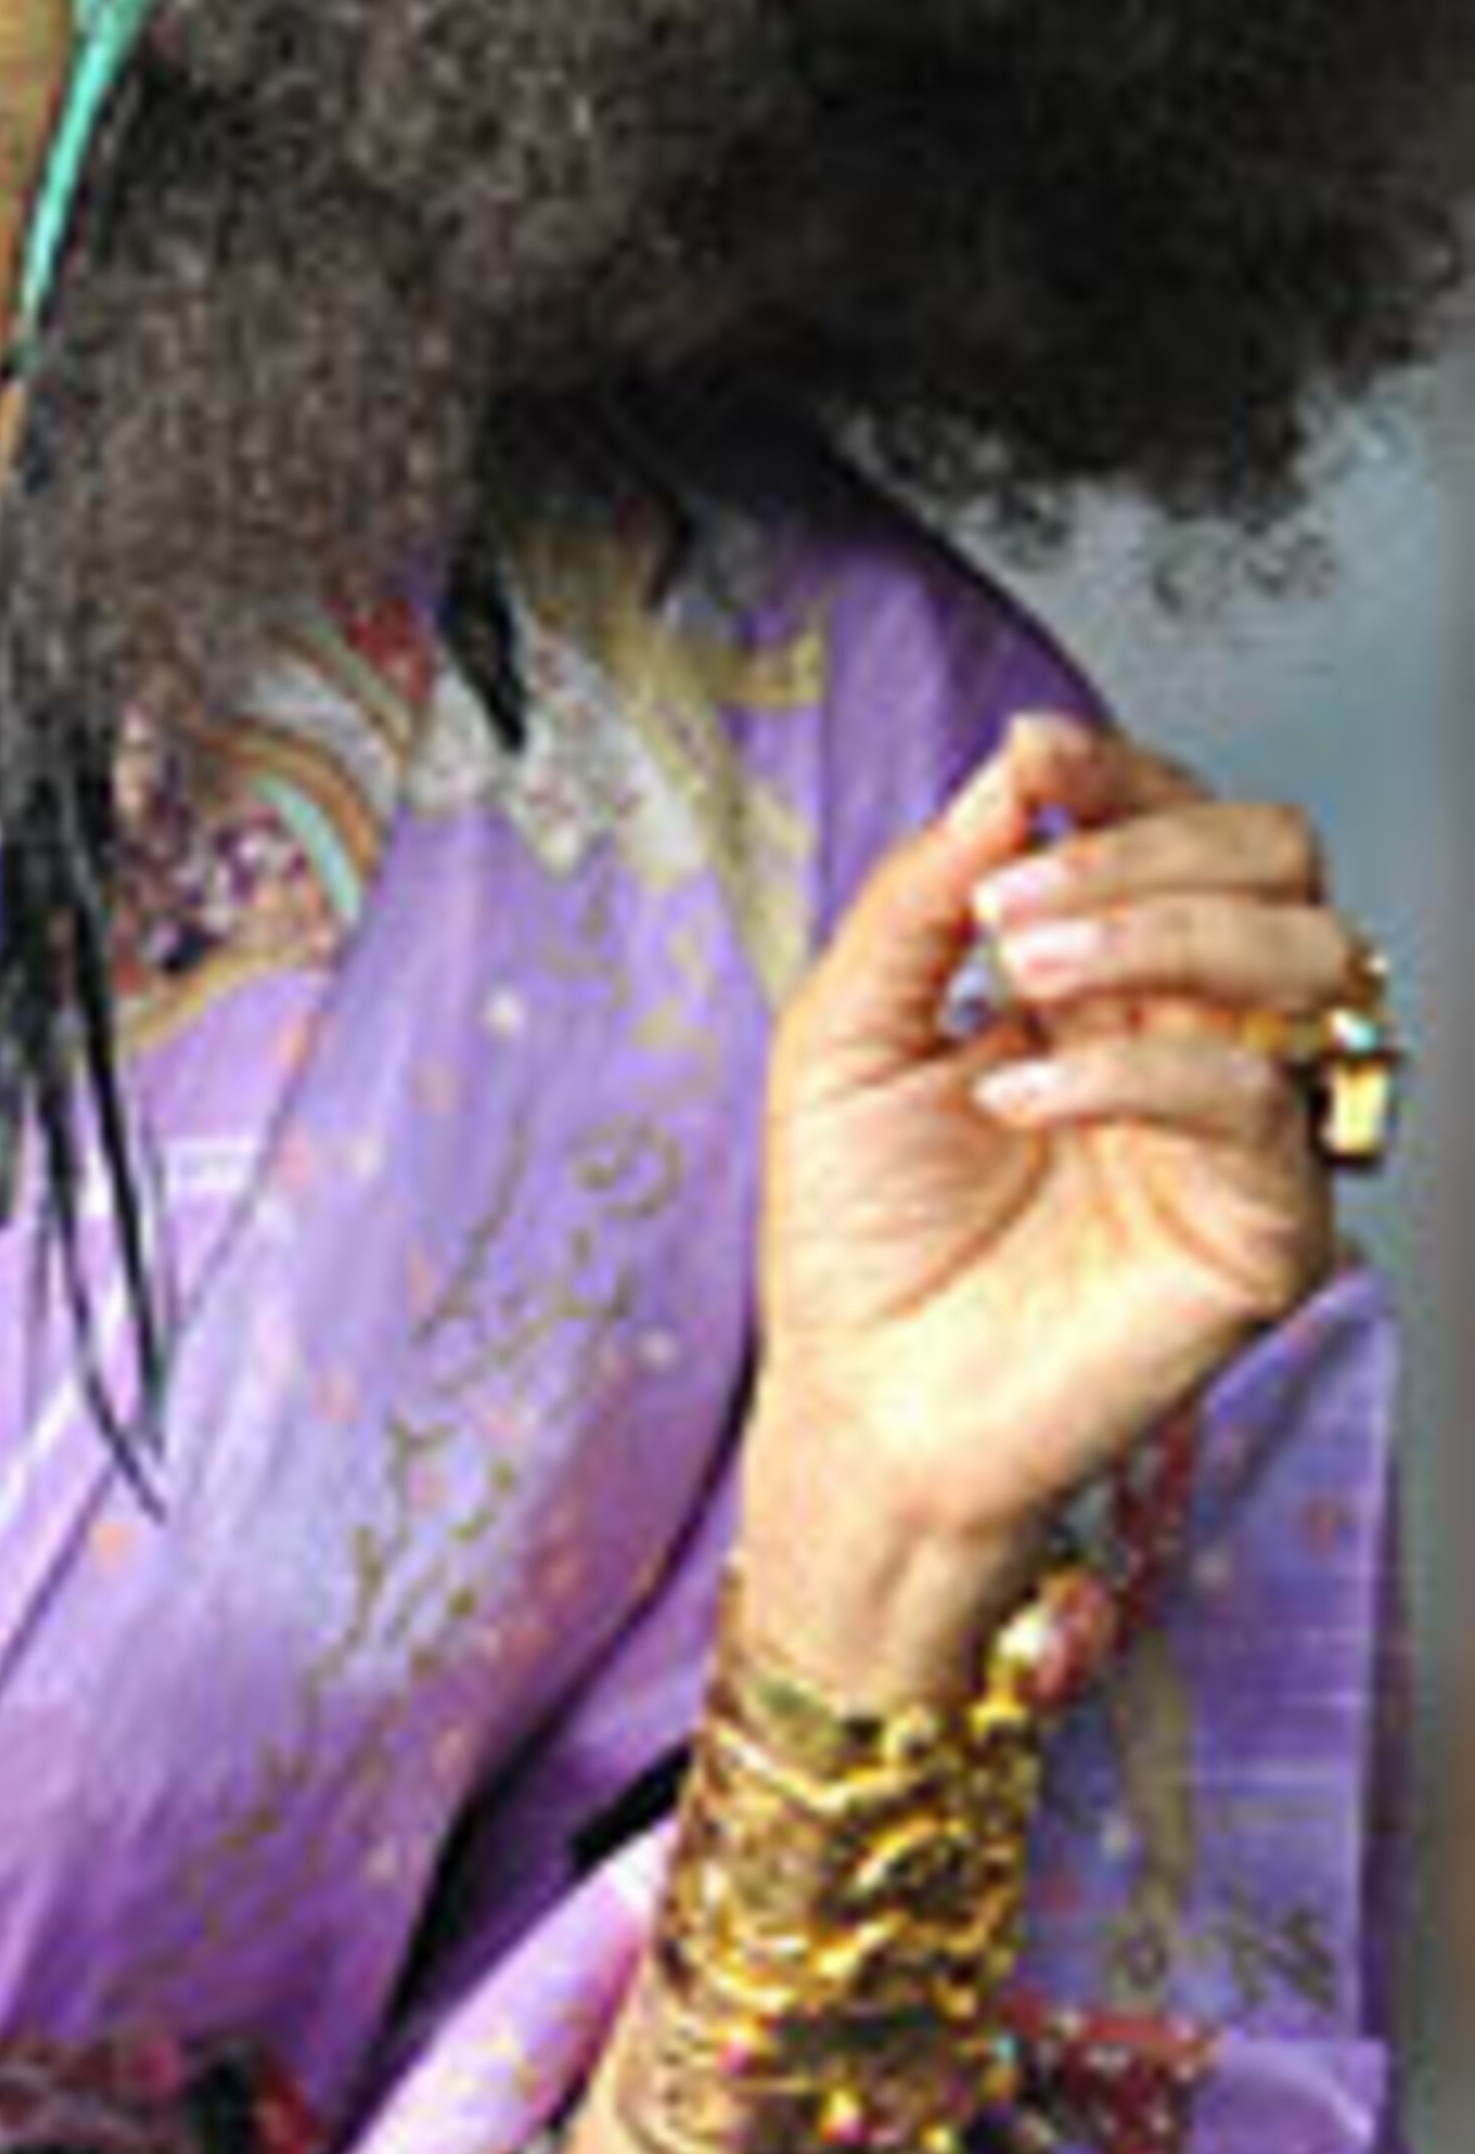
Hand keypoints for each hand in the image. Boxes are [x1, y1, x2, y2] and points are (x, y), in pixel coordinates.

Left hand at [736, 707, 1352, 1697]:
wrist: (861, 1400)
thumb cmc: (855, 1228)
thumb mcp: (846, 1025)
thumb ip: (927, 892)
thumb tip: (1011, 769)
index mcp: (1114, 971)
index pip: (1182, 823)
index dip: (1124, 768)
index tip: (1034, 752)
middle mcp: (1199, 1029)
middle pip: (1278, 860)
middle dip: (1148, 844)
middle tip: (1010, 909)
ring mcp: (1245, 1127)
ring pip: (1306, 955)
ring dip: (1156, 928)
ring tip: (1017, 970)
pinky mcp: (1266, 1227)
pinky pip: (1253, 1098)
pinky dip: (1130, 1068)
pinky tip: (1014, 1095)